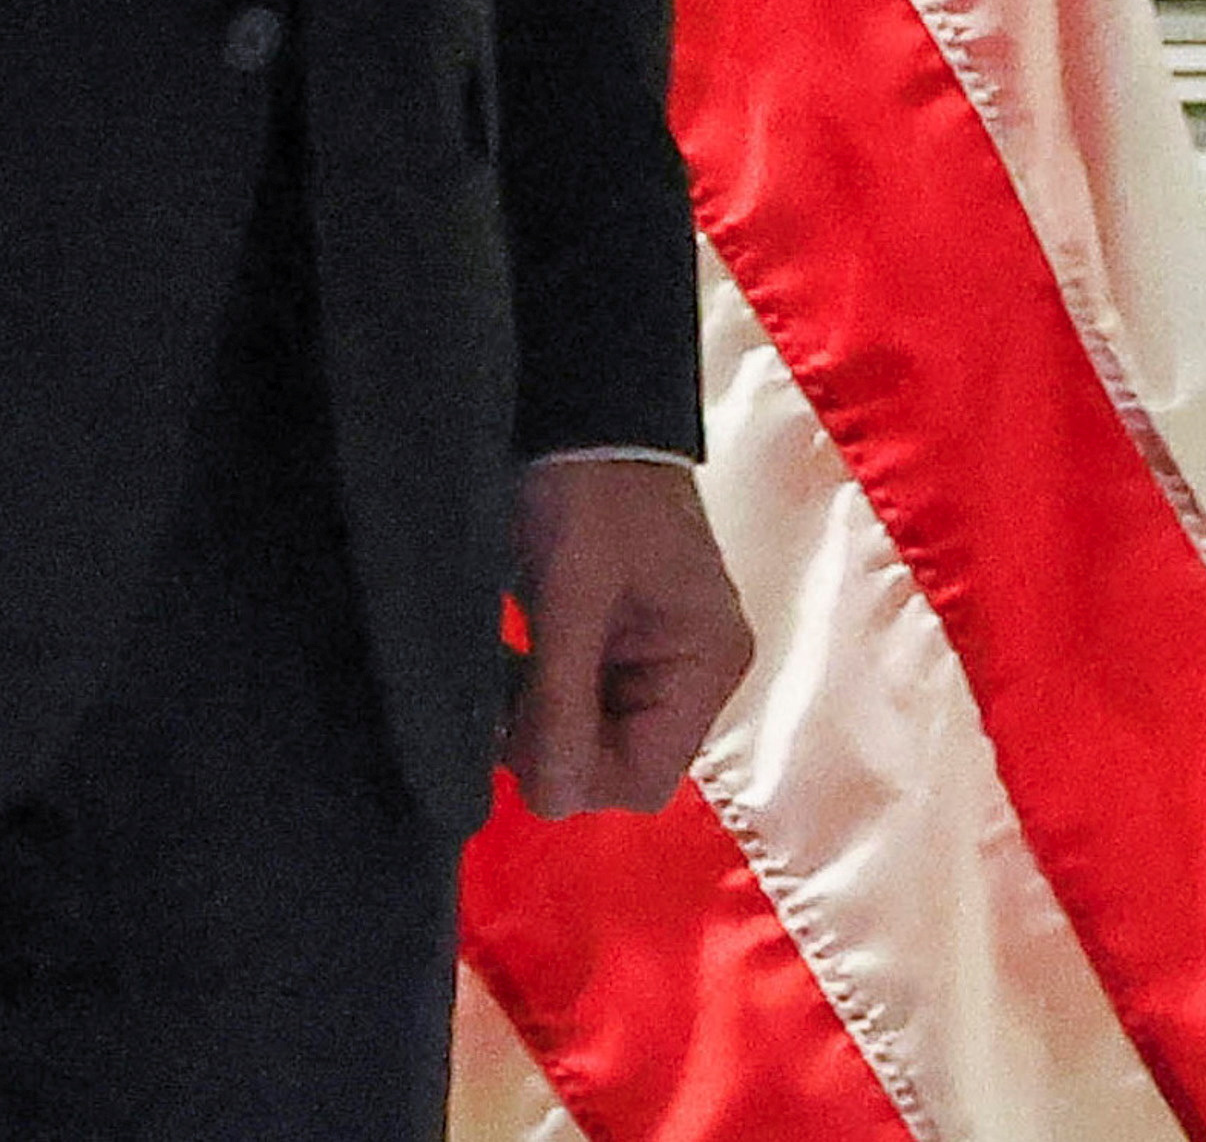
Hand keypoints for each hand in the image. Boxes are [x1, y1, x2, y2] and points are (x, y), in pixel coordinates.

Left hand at [504, 453, 755, 814]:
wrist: (581, 405)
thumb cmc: (586, 490)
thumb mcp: (569, 599)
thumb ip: (561, 704)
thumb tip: (551, 800)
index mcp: (706, 664)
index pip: (641, 779)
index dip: (573, 771)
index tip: (515, 727)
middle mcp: (695, 670)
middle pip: (617, 762)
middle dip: (551, 740)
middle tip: (499, 693)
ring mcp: (660, 654)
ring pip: (591, 734)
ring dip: (539, 716)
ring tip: (502, 667)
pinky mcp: (623, 637)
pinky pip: (581, 699)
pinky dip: (541, 691)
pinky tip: (510, 658)